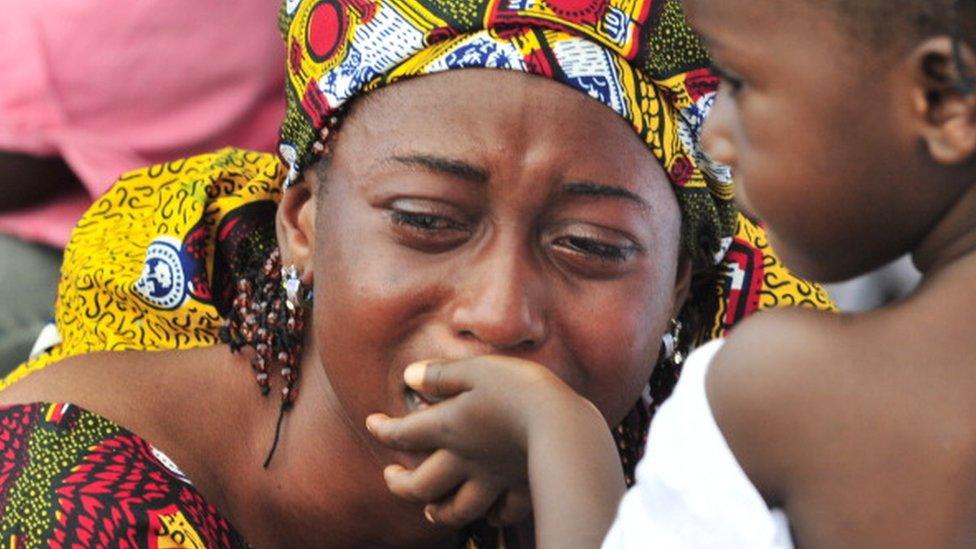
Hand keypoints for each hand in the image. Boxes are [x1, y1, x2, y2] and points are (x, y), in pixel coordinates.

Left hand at [366, 355, 593, 527]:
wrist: (564, 426)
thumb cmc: (519, 389)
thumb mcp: (477, 369)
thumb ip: (442, 373)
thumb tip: (411, 375)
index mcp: (448, 429)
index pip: (403, 435)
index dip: (382, 430)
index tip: (373, 423)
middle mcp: (464, 461)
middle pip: (421, 485)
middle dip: (400, 484)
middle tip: (391, 476)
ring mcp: (492, 480)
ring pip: (456, 509)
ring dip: (438, 511)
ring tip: (430, 509)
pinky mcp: (520, 489)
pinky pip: (501, 513)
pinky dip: (491, 516)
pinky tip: (490, 513)